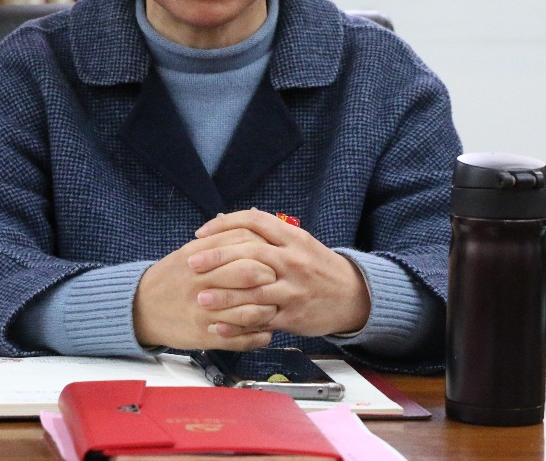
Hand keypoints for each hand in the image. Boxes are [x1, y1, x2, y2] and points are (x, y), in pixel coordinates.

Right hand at [133, 226, 277, 349]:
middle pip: (248, 275)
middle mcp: (200, 283)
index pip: (242, 247)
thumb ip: (220, 241)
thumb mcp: (190, 253)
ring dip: (268, 310)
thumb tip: (255, 231)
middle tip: (278, 281)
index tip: (272, 257)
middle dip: (270, 278)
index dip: (264, 251)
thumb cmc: (172, 278)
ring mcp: (203, 313)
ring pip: (249, 311)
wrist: (140, 308)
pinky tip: (265, 332)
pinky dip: (259, 337)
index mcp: (198, 257)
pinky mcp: (204, 338)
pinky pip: (240, 340)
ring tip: (274, 308)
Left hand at [190, 209, 370, 338]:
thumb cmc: (317, 267)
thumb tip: (226, 220)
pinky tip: (218, 326)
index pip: (254, 221)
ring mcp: (294, 289)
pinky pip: (262, 320)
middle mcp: (293, 260)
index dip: (224, 224)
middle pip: (250, 253)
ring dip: (225, 294)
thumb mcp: (298, 242)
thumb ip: (266, 233)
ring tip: (200, 296)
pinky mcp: (293, 316)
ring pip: (255, 290)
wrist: (353, 295)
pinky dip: (238, 324)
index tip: (201, 234)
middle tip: (192, 263)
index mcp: (293, 238)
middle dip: (217, 257)